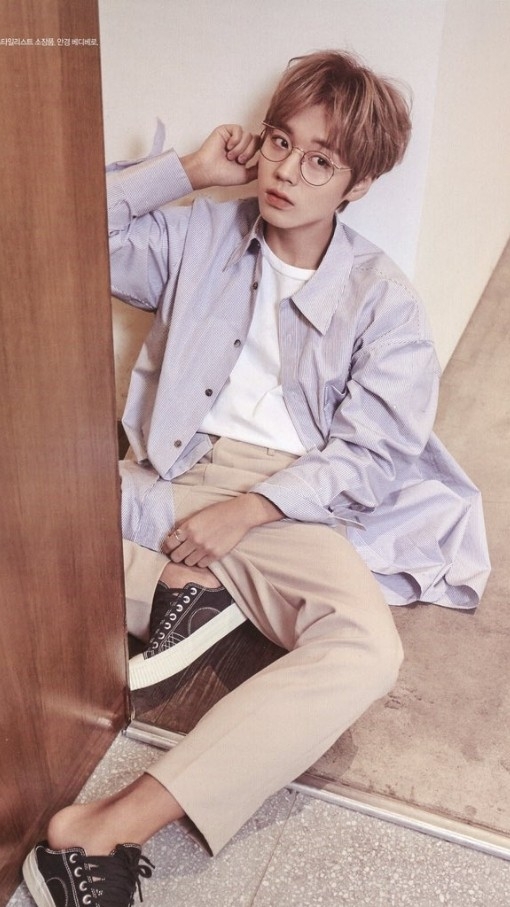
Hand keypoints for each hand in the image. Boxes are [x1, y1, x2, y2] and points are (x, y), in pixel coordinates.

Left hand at [162, 494, 281, 567]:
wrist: (239, 515)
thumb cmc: (218, 512)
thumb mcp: (197, 515)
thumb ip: (184, 525)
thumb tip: (172, 535)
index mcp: (188, 527)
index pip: (169, 544)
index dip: (166, 548)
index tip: (168, 548)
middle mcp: (195, 539)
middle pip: (176, 556)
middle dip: (175, 555)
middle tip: (179, 552)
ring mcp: (205, 549)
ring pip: (188, 563)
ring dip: (188, 559)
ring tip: (192, 553)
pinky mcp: (215, 555)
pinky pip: (201, 565)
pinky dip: (199, 561)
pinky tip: (202, 554)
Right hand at [181, 124, 259, 190]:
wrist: (208, 171)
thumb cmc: (223, 175)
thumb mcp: (246, 175)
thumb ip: (257, 169)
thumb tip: (267, 164)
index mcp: (245, 152)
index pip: (259, 145)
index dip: (259, 150)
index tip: (253, 159)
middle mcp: (240, 143)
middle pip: (256, 140)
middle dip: (249, 152)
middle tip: (239, 161)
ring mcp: (233, 136)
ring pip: (248, 135)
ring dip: (240, 148)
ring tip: (230, 156)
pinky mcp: (226, 130)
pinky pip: (239, 130)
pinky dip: (235, 140)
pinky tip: (228, 147)